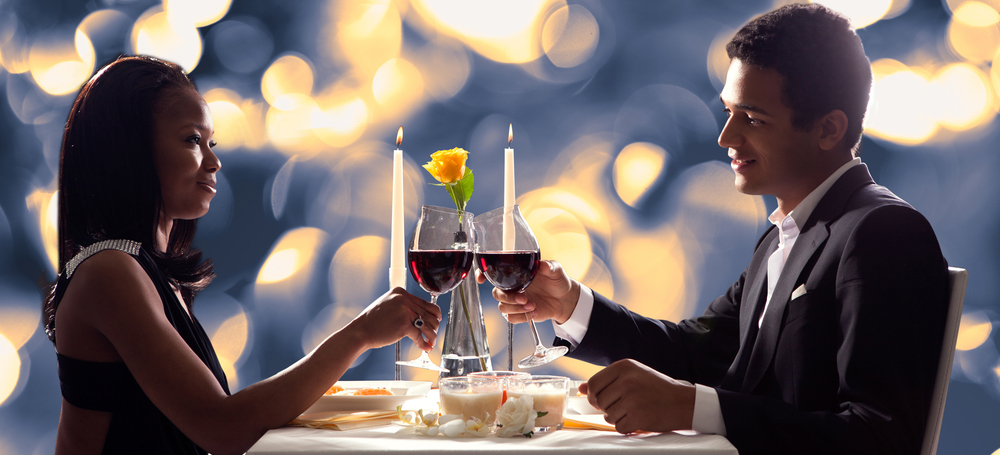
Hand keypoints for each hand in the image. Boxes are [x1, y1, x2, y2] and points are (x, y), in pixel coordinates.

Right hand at [346, 287, 441, 350]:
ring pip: (427, 325)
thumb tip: (421, 314)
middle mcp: (404, 300)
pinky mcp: (403, 325)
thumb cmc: (373, 320)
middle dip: (434, 326)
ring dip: (431, 335)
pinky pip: (419, 336)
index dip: (434, 313)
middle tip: (434, 333)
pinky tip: (425, 347)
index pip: (425, 302)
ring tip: (431, 342)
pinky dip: (423, 343)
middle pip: (429, 313)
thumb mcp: (388, 304)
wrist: (361, 331)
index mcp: (400, 292)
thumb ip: (403, 305)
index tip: (437, 320)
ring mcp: (404, 312)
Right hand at [481, 260, 579, 323]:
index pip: (494, 273)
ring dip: (516, 308)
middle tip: (524, 298)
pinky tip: (534, 312)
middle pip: (497, 294)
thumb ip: (549, 267)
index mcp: (516, 275)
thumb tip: (542, 265)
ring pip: (502, 307)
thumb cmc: (557, 281)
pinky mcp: (520, 313)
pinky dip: (521, 317)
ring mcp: (515, 301)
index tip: (482, 279)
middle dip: (508, 298)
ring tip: (532, 306)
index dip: (483, 274)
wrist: (565, 299)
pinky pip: (511, 318)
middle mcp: (512, 288)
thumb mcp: (555, 271)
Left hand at [580, 359, 695, 433]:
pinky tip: (638, 419)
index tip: (602, 399)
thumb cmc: (658, 389)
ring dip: (618, 418)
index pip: (593, 383)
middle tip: (623, 406)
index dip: (594, 395)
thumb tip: (580, 388)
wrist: (684, 402)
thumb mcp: (633, 376)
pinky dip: (627, 427)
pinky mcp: (638, 416)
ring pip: (608, 416)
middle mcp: (627, 381)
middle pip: (599, 401)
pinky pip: (618, 427)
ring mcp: (632, 399)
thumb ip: (607, 381)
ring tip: (634, 411)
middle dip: (607, 408)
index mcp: (624, 366)